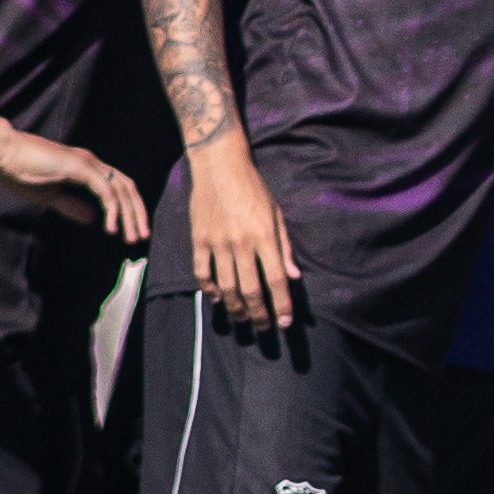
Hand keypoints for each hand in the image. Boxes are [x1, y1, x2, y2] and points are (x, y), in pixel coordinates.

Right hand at [0, 130, 149, 241]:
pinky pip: (105, 191)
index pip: (117, 188)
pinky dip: (112, 210)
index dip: (128, 208)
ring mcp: (87, 163)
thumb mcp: (49, 196)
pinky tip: (111, 227)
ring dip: (130, 215)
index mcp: (86, 168)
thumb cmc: (20, 171)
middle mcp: (92, 163)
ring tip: (132, 237)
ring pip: (120, 190)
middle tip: (141, 237)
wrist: (3, 152)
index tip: (131, 230)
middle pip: (126, 188)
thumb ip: (71, 206)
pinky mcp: (79, 168)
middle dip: (137, 213)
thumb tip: (92, 218)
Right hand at [188, 145, 299, 330]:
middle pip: (251, 290)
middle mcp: (242, 242)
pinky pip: (203, 272)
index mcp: (265, 236)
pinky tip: (217, 299)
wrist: (219, 165)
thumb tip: (294, 276)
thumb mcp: (276, 214)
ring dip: (235, 308)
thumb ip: (285, 247)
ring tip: (243, 318)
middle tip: (264, 327)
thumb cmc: (254, 188)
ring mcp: (218, 242)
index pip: (276, 280)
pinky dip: (209, 289)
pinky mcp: (199, 239)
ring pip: (226, 287)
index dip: (282, 305)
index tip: (285, 323)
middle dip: (259, 314)